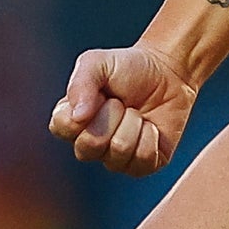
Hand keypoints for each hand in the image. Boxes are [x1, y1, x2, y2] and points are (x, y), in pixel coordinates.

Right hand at [48, 43, 196, 176]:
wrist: (167, 73)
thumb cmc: (128, 68)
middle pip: (90, 145)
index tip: (99, 94)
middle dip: (112, 115)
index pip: (62, 128)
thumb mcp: (98, 63)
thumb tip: (78, 116)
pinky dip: (151, 136)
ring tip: (136, 112)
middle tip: (121, 102)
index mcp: (72, 120)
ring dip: (133, 123)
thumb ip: (81, 83)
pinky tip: (150, 126)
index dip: (83, 110)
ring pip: (119, 151)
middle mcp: (89, 145)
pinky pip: (143, 159)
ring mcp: (115, 159)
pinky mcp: (142, 166)